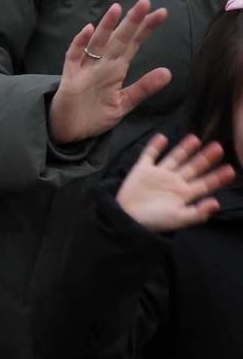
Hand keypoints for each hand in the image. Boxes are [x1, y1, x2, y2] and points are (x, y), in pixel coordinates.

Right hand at [48, 0, 170, 145]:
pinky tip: (88, 31)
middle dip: (132, 22)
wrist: (69, 131)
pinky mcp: (70, 78)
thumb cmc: (94, 115)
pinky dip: (80, 44)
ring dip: (106, 27)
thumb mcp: (124, 104)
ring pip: (97, 44)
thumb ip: (143, 88)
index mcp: (116, 69)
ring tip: (118, 9)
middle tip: (146, 3)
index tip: (161, 13)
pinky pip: (74, 56)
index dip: (146, 29)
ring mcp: (85, 69)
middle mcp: (102, 65)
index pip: (133, 44)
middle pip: (119, 39)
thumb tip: (168, 72)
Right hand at [116, 132, 232, 232]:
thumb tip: (216, 203)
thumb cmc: (154, 221)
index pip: (205, 183)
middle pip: (193, 167)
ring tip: (195, 138)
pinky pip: (149, 155)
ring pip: (175, 158)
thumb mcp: (178, 219)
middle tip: (218, 147)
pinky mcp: (142, 170)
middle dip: (205, 158)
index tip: (231, 169)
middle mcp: (174, 181)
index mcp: (184, 194)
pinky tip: (162, 137)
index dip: (217, 177)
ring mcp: (158, 174)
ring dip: (185, 148)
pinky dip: (155, 146)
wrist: (126, 218)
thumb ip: (197, 212)